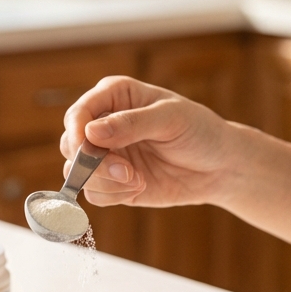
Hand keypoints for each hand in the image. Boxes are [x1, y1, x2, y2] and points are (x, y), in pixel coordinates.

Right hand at [61, 75, 235, 206]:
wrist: (219, 166)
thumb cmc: (199, 130)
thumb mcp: (170, 119)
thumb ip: (131, 123)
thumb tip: (91, 133)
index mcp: (114, 96)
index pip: (79, 112)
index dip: (77, 130)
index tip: (87, 147)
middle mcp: (104, 125)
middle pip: (71, 144)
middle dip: (91, 161)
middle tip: (123, 169)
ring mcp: (107, 156)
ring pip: (77, 172)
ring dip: (104, 180)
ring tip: (136, 179)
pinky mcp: (113, 183)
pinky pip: (94, 194)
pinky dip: (113, 195)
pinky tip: (139, 186)